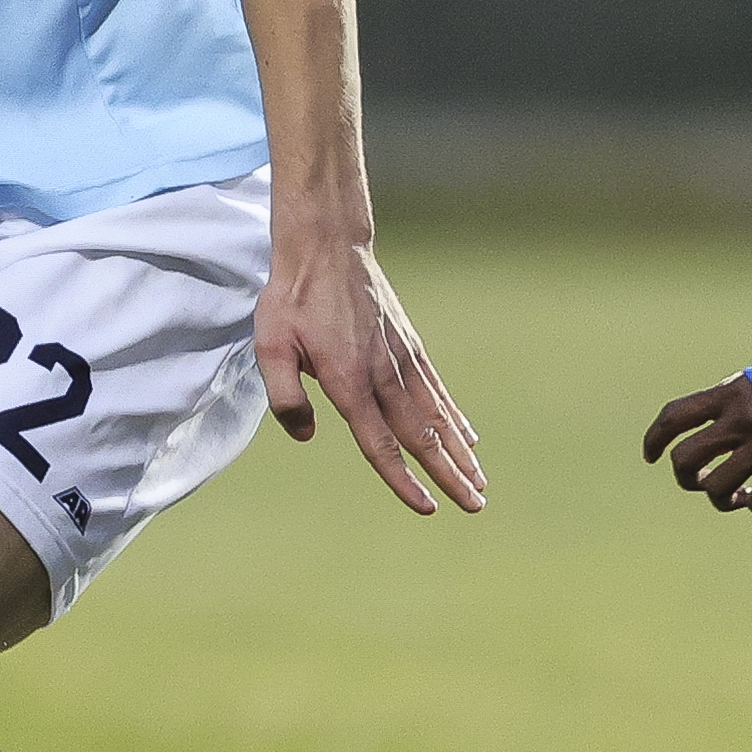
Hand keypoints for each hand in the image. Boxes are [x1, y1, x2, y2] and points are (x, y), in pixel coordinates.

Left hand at [255, 215, 483, 516]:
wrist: (326, 244)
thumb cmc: (291, 297)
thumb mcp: (269, 347)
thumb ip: (286, 397)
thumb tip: (306, 435)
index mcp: (349, 381)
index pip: (381, 443)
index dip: (403, 480)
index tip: (428, 507)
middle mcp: (383, 373)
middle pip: (422, 435)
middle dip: (450, 474)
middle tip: (476, 505)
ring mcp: (401, 357)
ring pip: (436, 414)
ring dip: (460, 451)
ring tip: (481, 481)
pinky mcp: (408, 342)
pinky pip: (436, 388)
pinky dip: (454, 415)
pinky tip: (467, 435)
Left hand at [644, 372, 751, 517]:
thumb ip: (746, 393)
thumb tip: (730, 411)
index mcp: (734, 392)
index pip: (675, 417)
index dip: (654, 439)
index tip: (651, 456)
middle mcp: (743, 419)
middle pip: (685, 460)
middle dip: (686, 478)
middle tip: (704, 480)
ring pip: (717, 489)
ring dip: (725, 500)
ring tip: (745, 495)